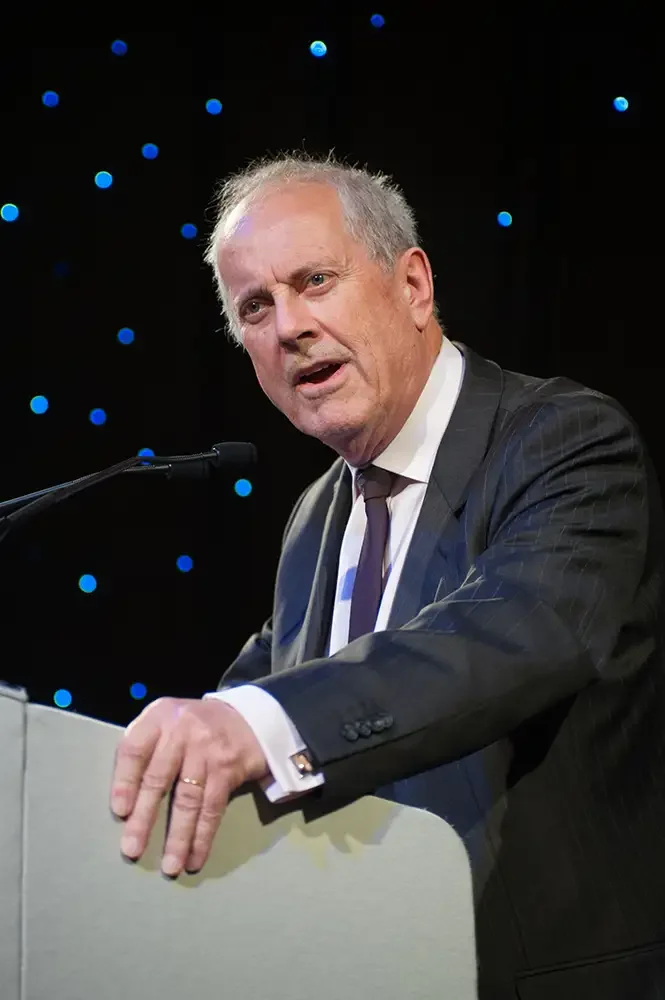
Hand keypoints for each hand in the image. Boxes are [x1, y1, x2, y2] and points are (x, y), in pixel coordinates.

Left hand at [110, 697, 268, 876]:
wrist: (247, 717)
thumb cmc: (192, 727)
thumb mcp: (165, 721)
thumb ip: (144, 746)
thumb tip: (122, 797)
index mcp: (159, 717)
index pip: (135, 749)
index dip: (124, 781)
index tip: (119, 812)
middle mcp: (182, 730)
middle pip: (158, 778)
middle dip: (144, 818)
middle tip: (132, 849)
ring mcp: (207, 750)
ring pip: (188, 799)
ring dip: (178, 837)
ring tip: (169, 866)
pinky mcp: (228, 769)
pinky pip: (213, 807)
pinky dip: (203, 836)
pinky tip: (195, 858)